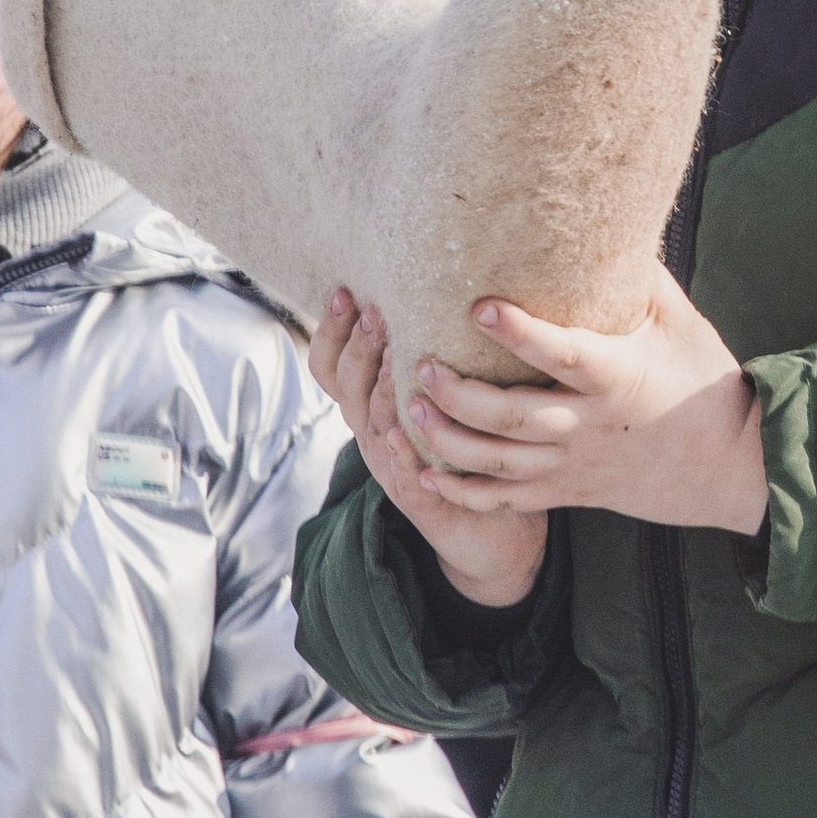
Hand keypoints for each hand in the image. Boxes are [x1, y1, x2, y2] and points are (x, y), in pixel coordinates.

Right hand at [307, 290, 549, 610]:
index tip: (345, 291)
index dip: (331, 330)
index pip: (331, 366)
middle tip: (378, 310)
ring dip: (381, 391)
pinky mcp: (420, 499)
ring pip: (373, 425)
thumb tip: (446, 287)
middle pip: (349, 386)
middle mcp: (373, 436)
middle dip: (361, 346)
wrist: (485, 530)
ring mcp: (392, 468)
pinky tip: (405, 430)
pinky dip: (404, 451)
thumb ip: (431, 352)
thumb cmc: (469, 448)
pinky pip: (405, 473)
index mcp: (372, 409)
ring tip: (394, 356)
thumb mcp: (437, 398)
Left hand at [403, 270, 769, 537]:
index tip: (477, 306)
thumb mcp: (682, 323)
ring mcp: (575, 464)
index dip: (518, 332)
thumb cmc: (703, 382)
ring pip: (500, 463)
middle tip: (422, 363)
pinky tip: (425, 474)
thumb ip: (640, 278)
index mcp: (617, 379)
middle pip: (512, 418)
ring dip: (448, 441)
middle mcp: (590, 427)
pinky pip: (508, 500)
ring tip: (410, 409)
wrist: (728, 464)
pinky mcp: (569, 491)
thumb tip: (605, 223)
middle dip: (459, 395)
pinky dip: (464, 493)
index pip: (561, 355)